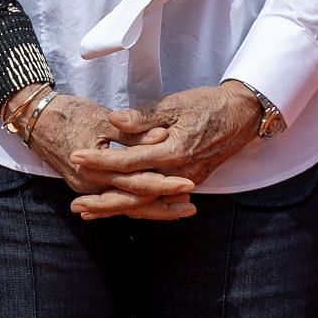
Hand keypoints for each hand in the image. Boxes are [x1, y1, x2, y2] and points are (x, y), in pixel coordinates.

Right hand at [17, 89, 195, 206]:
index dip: (164, 184)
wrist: (35, 118)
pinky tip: (155, 204)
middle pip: (133, 202)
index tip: (189, 184)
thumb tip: (160, 137)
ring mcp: (88, 187)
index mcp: (95, 169)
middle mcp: (91, 185)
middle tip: (191, 207)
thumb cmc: (69, 113)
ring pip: (126, 204)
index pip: (136, 182)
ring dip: (153, 209)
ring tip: (181, 210)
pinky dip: (136, 203)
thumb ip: (132, 131)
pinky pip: (117, 199)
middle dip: (163, 205)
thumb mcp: (101, 117)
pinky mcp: (88, 184)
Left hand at [66, 83, 262, 217]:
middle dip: (103, 200)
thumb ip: (143, 117)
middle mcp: (178, 173)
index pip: (127, 162)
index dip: (99, 161)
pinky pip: (159, 200)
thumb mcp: (175, 104)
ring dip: (118, 209)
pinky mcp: (190, 182)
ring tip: (91, 213)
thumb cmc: (208, 105)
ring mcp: (186, 181)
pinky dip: (139, 207)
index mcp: (173, 152)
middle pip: (134, 193)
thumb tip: (113, 120)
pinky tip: (122, 209)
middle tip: (76, 205)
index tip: (75, 158)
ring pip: (146, 202)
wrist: (242, 115)